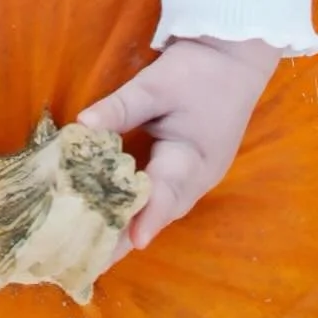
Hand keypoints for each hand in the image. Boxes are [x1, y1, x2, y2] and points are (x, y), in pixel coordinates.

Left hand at [78, 35, 281, 255]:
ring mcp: (201, 176)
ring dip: (134, 228)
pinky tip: (118, 219)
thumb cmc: (199, 69)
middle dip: (128, 237)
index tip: (133, 241)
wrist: (236, 56)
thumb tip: (81, 126)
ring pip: (165, 209)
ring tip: (97, 251)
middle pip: (162, 212)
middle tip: (91, 260)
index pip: (166, 191)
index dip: (147, 217)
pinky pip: (167, 199)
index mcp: (194, 155)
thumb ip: (119, 108)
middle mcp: (200, 175)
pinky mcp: (195, 170)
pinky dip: (143, 211)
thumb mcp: (156, 84)